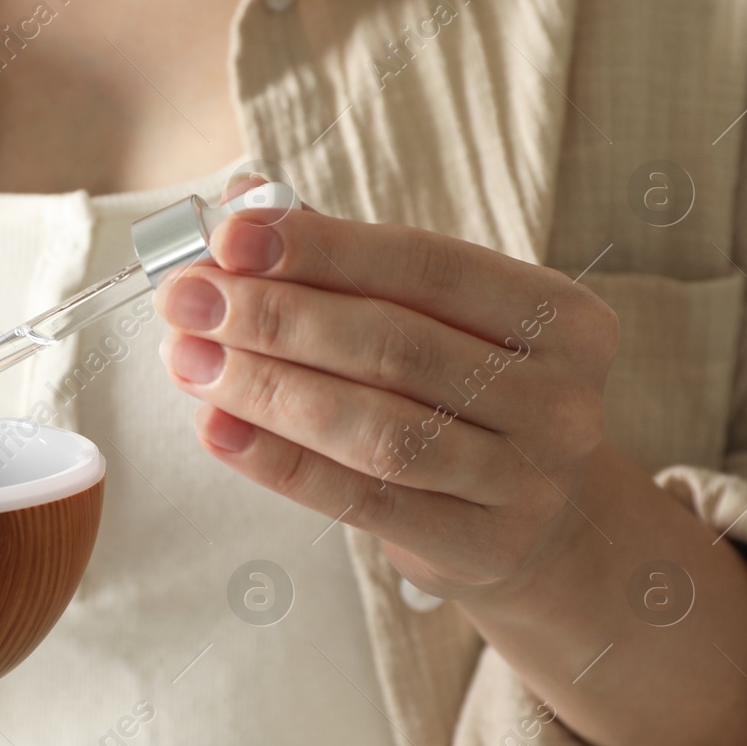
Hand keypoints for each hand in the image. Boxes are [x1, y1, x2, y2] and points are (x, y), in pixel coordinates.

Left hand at [153, 180, 619, 599]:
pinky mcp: (480, 546)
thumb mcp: (435, 321)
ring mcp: (527, 481)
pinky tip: (215, 427)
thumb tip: (244, 198)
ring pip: (376, 428)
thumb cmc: (467, 397)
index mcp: (561, 316)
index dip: (321, 247)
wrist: (538, 528)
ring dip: (266, 388)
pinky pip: (360, 499)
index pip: (427, 265)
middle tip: (185, 300)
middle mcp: (560, 398)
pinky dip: (277, 462)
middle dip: (274, 316)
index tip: (229, 237)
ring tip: (186, 358)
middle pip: (394, 345)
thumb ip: (344, 261)